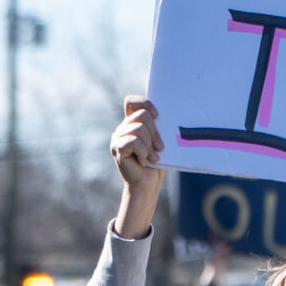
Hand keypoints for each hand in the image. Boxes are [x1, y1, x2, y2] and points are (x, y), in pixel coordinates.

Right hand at [111, 97, 166, 238]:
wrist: (148, 183)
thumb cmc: (157, 162)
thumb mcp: (159, 140)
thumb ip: (158, 127)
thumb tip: (168, 114)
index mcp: (132, 123)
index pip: (132, 101)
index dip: (145, 103)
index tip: (158, 116)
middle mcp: (123, 128)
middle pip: (142, 115)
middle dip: (155, 132)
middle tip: (160, 148)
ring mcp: (118, 137)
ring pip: (139, 128)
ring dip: (150, 145)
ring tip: (152, 157)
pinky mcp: (117, 148)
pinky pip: (134, 141)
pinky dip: (143, 152)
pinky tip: (143, 161)